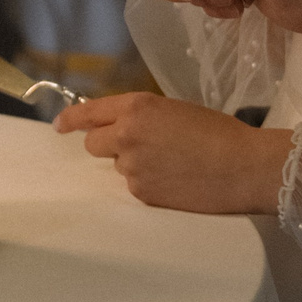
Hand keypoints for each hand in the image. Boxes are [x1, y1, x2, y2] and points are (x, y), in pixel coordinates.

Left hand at [54, 93, 286, 213]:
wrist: (243, 167)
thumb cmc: (218, 132)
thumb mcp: (175, 110)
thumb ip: (142, 116)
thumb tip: (122, 128)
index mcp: (136, 106)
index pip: (89, 112)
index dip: (71, 120)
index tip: (59, 126)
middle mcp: (126, 135)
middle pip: (93, 144)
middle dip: (108, 144)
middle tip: (136, 146)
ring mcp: (132, 167)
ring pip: (118, 166)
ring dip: (134, 164)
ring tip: (171, 164)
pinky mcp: (141, 194)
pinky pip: (135, 186)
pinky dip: (149, 184)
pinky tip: (175, 181)